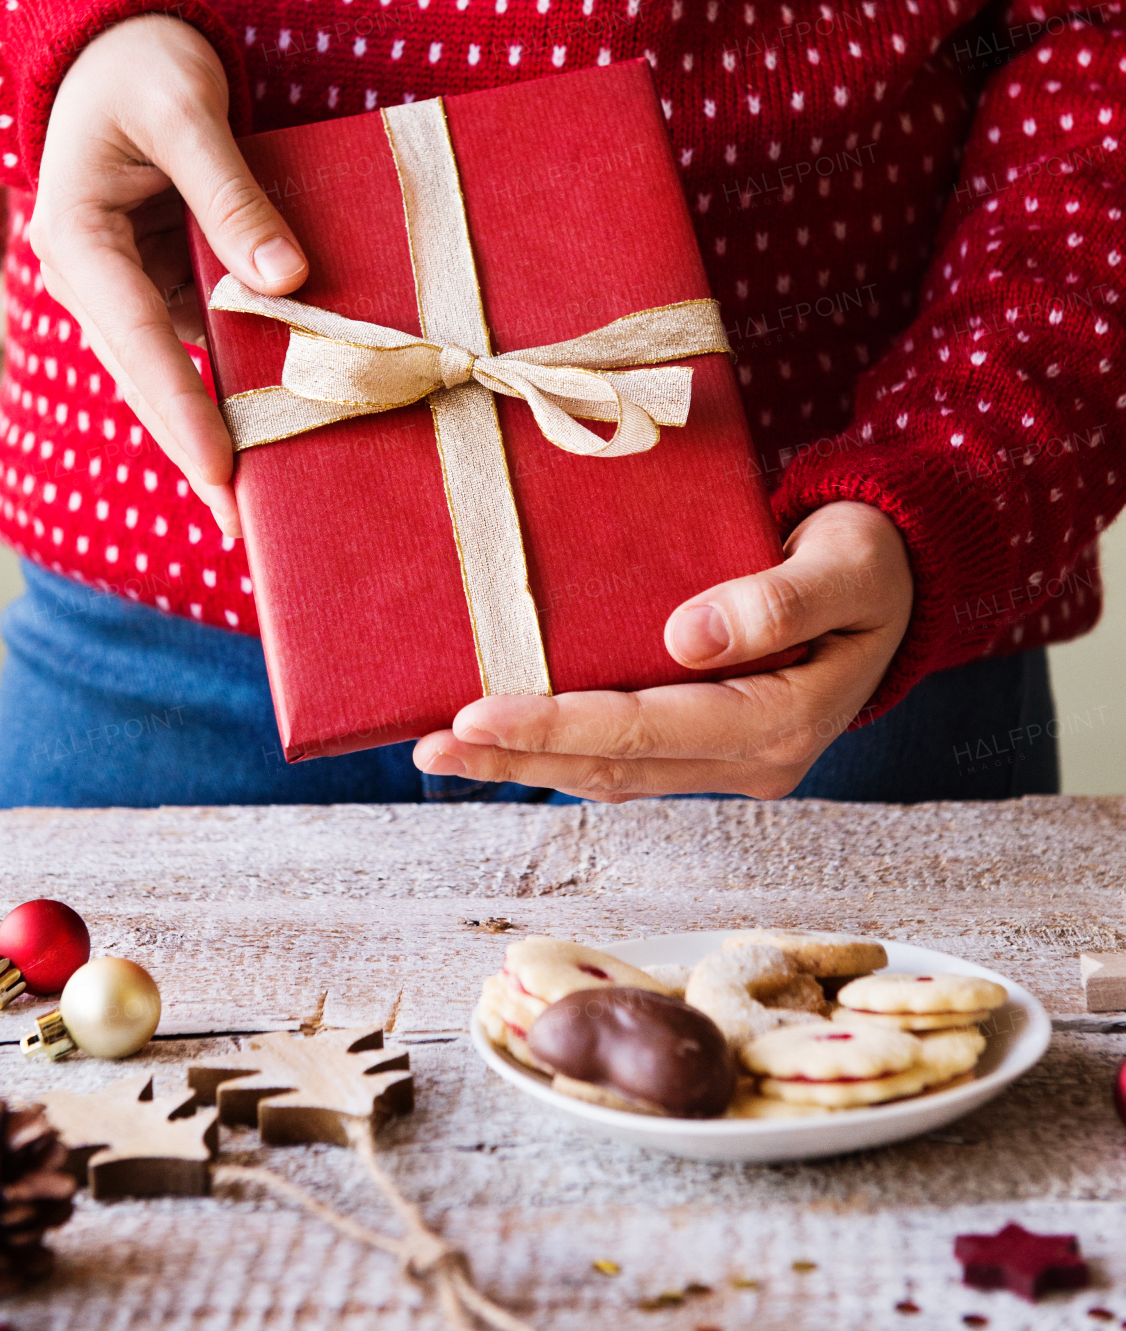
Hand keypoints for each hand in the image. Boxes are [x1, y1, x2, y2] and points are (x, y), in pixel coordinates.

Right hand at [29, 14, 308, 537]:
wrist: (113, 37)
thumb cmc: (140, 60)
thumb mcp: (185, 110)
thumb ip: (230, 194)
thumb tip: (285, 283)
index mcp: (79, 240)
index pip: (135, 341)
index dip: (181, 410)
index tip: (224, 471)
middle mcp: (98, 275)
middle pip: (151, 379)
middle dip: (198, 450)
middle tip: (246, 526)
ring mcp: (131, 282)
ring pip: (178, 368)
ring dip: (221, 423)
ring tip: (270, 497)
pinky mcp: (167, 276)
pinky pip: (203, 336)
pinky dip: (240, 375)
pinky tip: (286, 416)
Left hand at [413, 500, 913, 799]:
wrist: (900, 575)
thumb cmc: (871, 558)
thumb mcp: (845, 564)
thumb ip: (775, 599)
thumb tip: (685, 639)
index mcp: (783, 721)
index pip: (646, 731)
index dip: (555, 724)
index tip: (474, 715)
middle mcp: (752, 758)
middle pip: (613, 768)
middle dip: (516, 758)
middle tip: (430, 746)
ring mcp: (731, 759)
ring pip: (611, 773)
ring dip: (526, 764)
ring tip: (440, 750)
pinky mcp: (712, 742)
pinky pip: (625, 756)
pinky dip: (559, 749)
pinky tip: (505, 739)